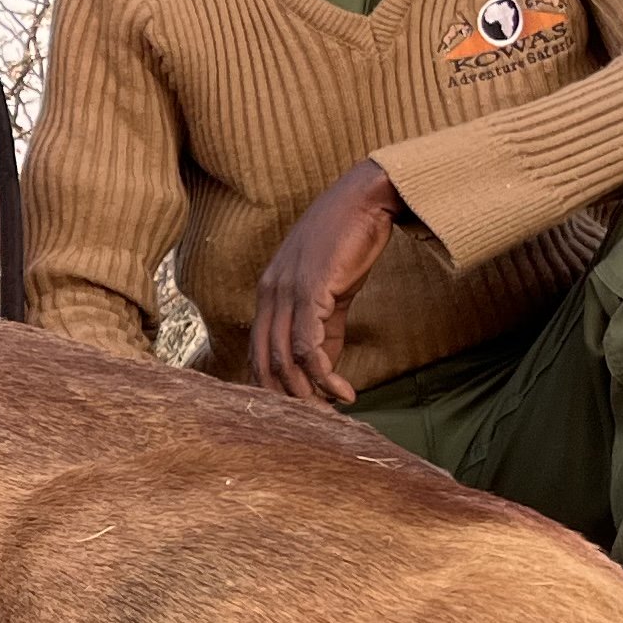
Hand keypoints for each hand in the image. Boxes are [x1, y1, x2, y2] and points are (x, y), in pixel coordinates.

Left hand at [249, 159, 402, 403]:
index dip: (273, 386)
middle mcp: (269, 294)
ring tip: (333, 413)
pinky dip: (325, 377)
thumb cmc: (350, 241)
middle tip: (315, 424)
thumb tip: (323, 367)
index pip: (257, 351)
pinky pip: (309, 347)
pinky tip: (346, 392)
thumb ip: (324, 328)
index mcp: (269, 294)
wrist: (366, 198)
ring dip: (308, 395)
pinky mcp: (311, 291)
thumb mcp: (331, 291)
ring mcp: (286, 292)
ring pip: (284, 360)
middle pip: (263, 362)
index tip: (297, 411)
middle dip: (287, 399)